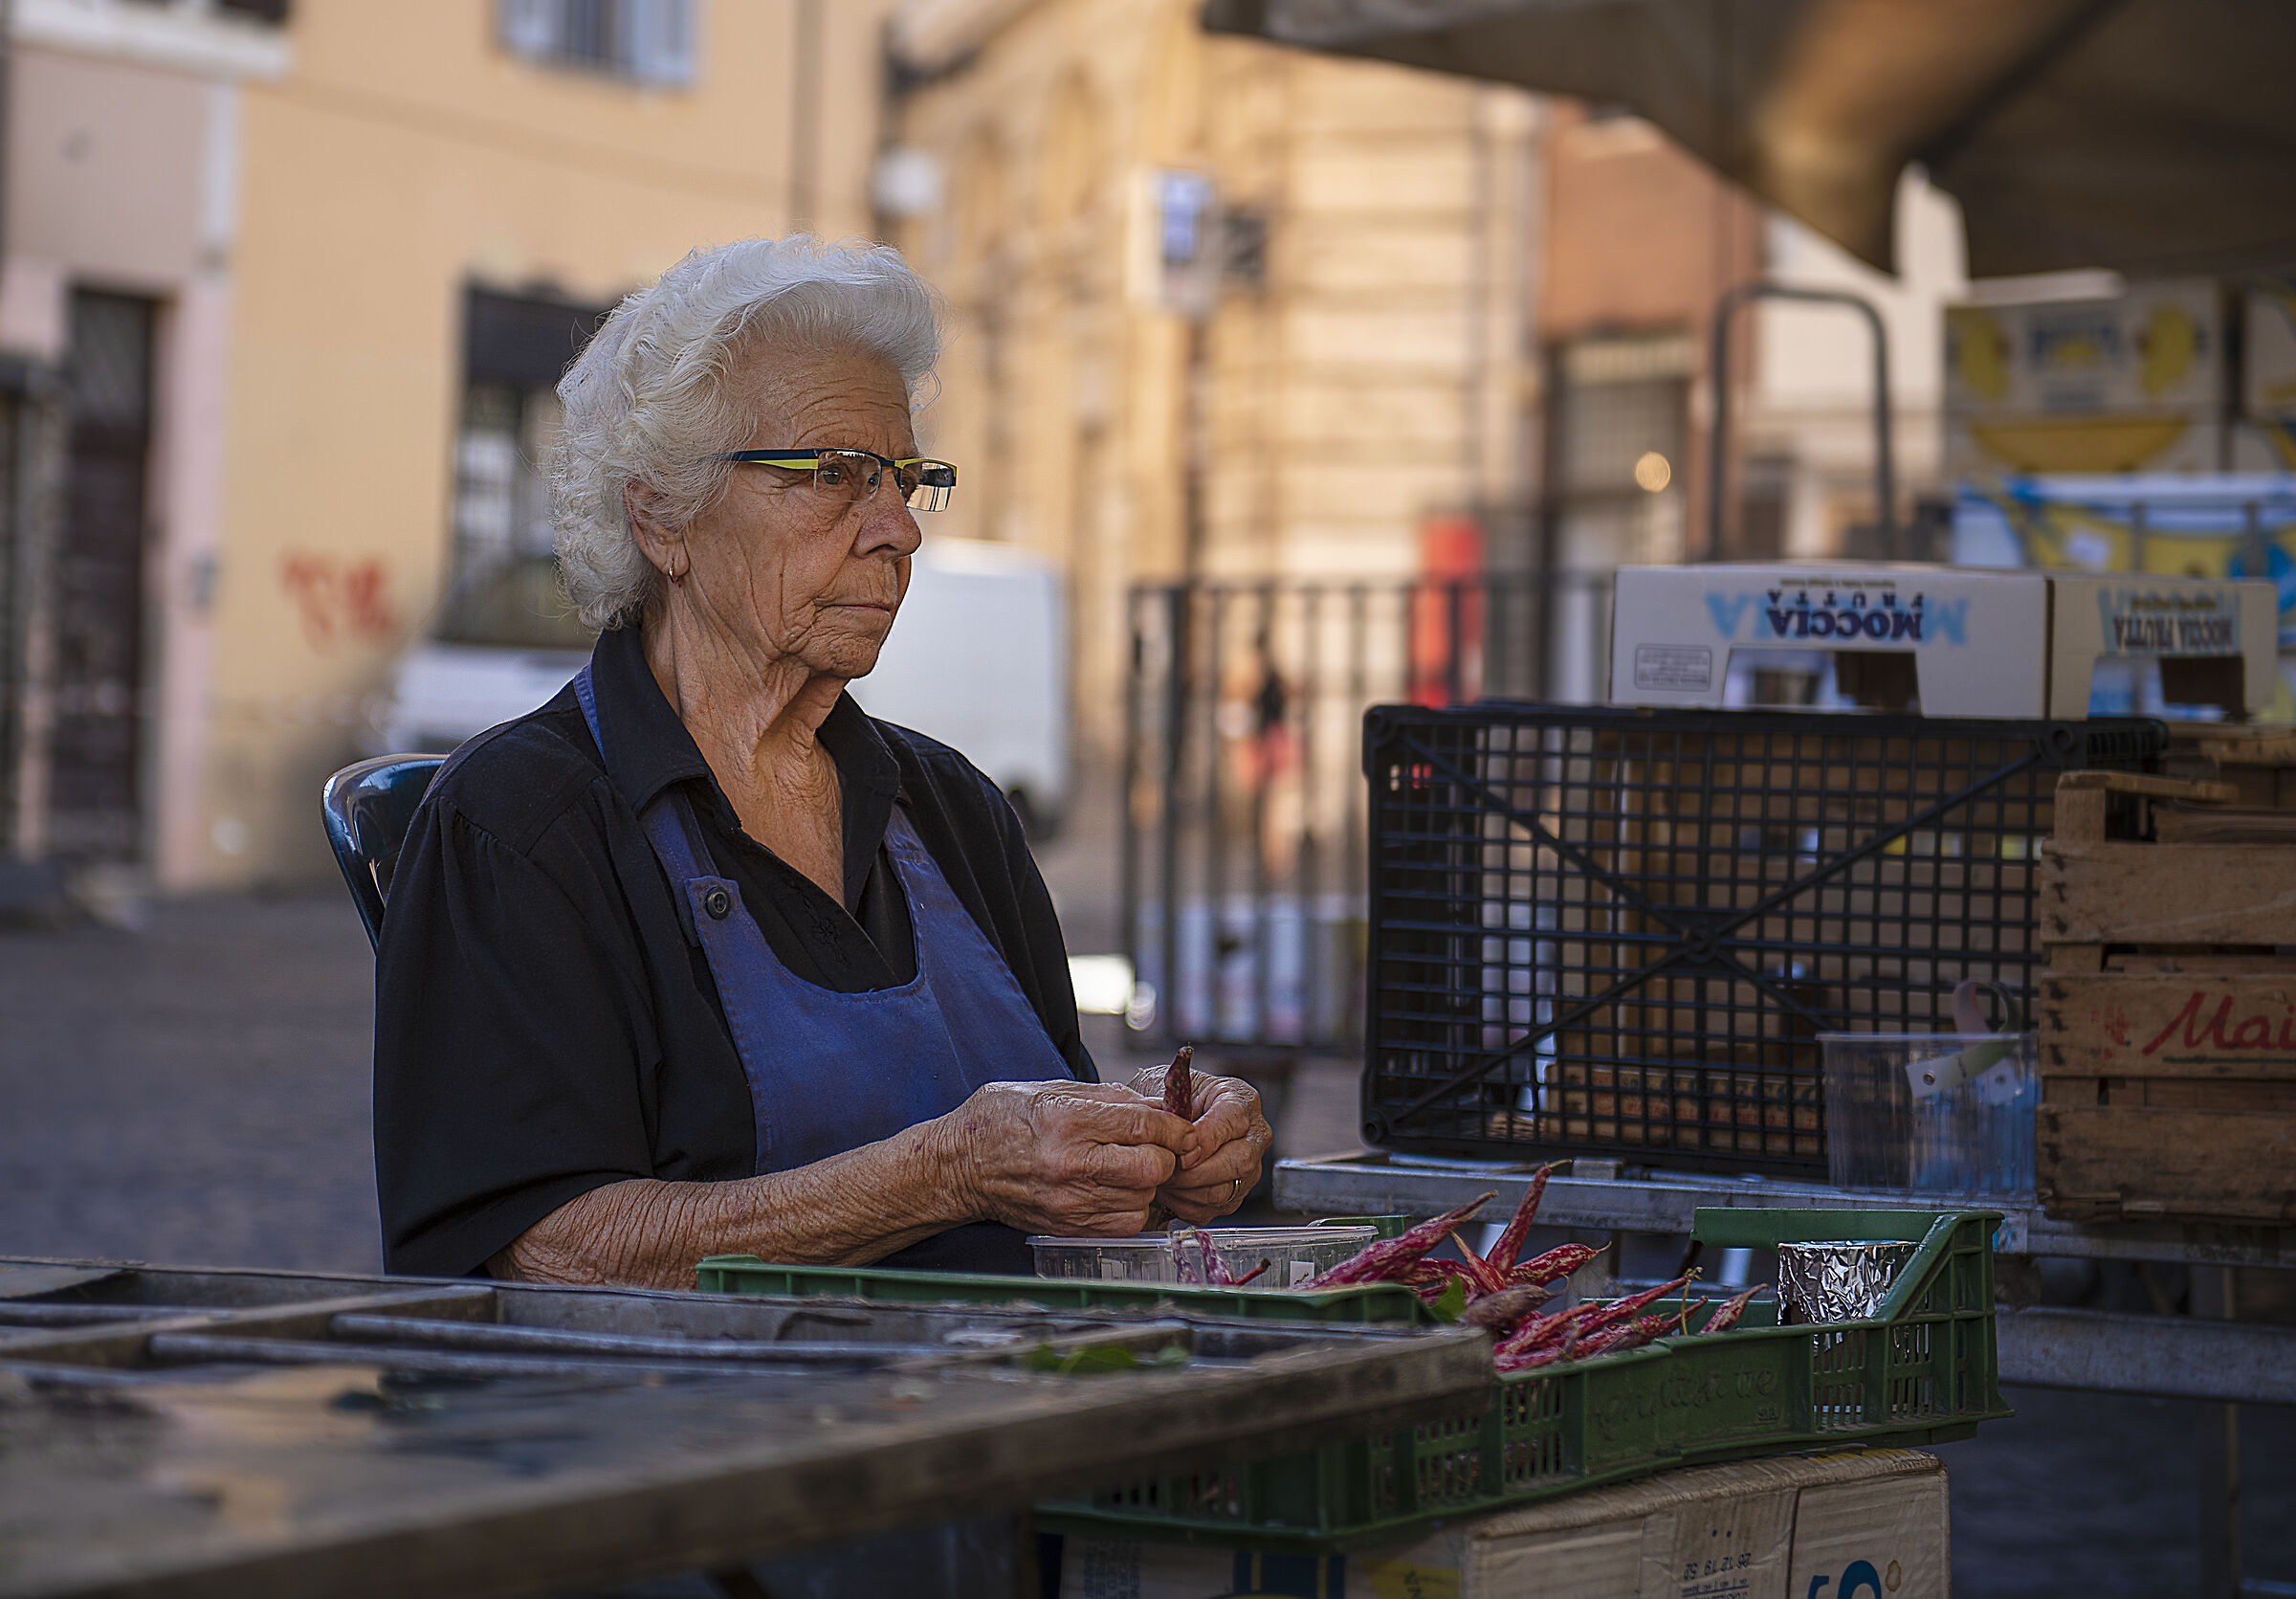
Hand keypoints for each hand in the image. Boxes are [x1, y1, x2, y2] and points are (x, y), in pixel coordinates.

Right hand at [931, 1081, 1197, 1237]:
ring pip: (1144, 1199)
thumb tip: (1160, 1108)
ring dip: (1149, 1184)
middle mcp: (1070, 1164)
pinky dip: (1132, 1207)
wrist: (959, 1166)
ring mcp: (1069, 1202)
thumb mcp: (1052, 1090)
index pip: (1144, 1127)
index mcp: (1067, 1121)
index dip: (1175, 1127)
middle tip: (1157, 1148)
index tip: (1182, 1128)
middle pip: (1152, 1168)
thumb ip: (1110, 1099)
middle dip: (1166, 1156)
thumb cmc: (1003, 1119)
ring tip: (1132, 1168)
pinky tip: (1118, 1190)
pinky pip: (1125, 1224)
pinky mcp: (1068, 1228)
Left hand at [1130, 1063, 1272, 1226]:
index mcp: (1241, 1100)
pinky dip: (1185, 1204)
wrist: (1173, 1120)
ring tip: (1163, 1178)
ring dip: (1187, 1190)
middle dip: (1196, 1171)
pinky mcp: (1235, 1195)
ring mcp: (1250, 1169)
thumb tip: (1165, 1131)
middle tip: (1167, 1168)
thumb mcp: (1171, 1090)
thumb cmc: (1174, 1100)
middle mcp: (1254, 1135)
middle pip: (1239, 1161)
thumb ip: (1170, 1106)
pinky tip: (1169, 1190)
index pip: (1234, 1120)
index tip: (1179, 1149)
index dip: (1206, 1139)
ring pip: (1225, 1190)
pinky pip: (1212, 1210)